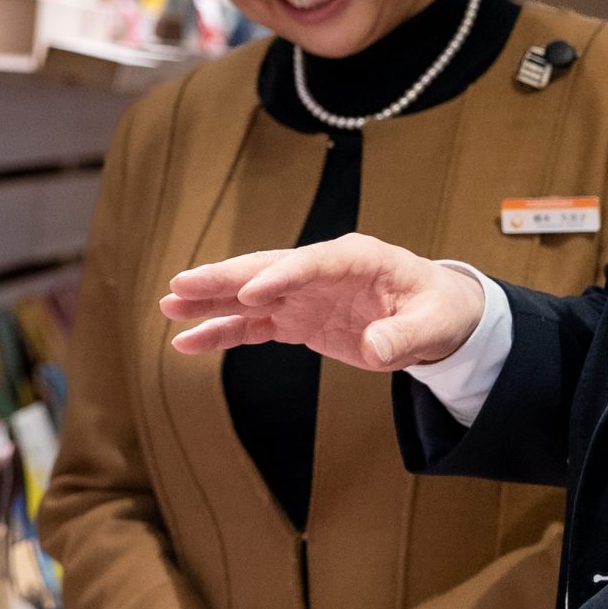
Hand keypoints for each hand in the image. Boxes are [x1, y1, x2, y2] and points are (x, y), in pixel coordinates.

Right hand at [161, 234, 484, 371]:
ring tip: (169, 310)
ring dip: (210, 303)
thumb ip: (404, 336)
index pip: (310, 262)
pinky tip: (189, 342)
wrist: (436, 317)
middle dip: (222, 279)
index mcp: (356, 258)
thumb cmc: (438, 309)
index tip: (248, 294)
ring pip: (248, 295)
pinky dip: (223, 332)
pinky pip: (253, 324)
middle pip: (264, 269)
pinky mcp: (297, 318)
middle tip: (180, 286)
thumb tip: (375, 350)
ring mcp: (304, 294)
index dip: (279, 276)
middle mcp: (320, 270)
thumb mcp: (433, 324)